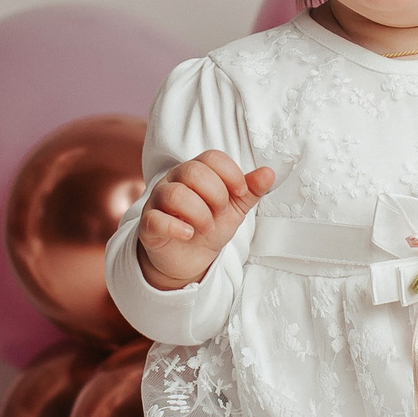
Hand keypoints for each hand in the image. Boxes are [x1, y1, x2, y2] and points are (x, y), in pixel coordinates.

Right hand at [138, 150, 274, 288]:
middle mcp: (174, 181)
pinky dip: (176, 227)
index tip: (241, 192)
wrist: (189, 259)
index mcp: (196, 171)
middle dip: (215, 195)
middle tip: (220, 213)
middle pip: (192, 171)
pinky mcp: (148, 225)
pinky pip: (156, 219)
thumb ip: (250, 191)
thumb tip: (269, 173)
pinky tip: (189, 234)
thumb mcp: (234, 209)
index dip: (231, 173)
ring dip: (199, 214)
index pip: (212, 157)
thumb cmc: (209, 226)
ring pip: (175, 194)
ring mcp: (158, 202)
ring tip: (207, 228)